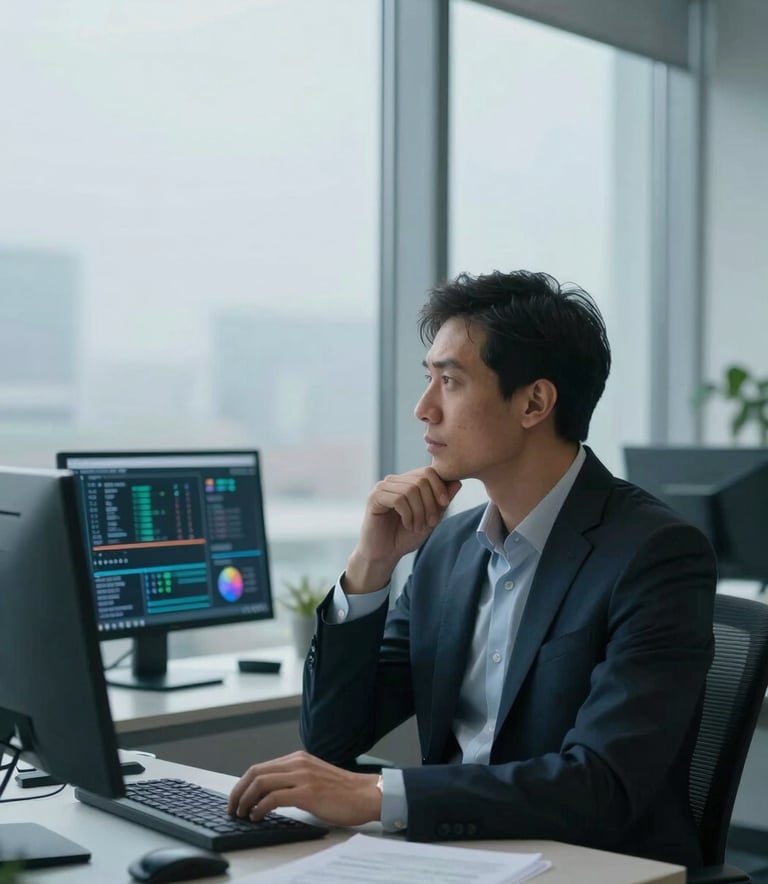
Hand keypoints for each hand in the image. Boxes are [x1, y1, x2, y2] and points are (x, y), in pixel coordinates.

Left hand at [227, 751, 380, 827]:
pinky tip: (257, 817)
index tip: (236, 799)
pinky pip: (274, 797)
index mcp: (298, 759)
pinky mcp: (308, 792)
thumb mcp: (314, 777)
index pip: (260, 767)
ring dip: (245, 800)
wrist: (366, 794)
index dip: (243, 784)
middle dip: (238, 791)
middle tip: (232, 808)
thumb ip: (295, 780)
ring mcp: (302, 776)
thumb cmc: (344, 791)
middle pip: (256, 772)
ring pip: (261, 782)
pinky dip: (260, 807)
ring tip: (241, 814)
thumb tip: (270, 795)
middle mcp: (298, 763)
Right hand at [344, 468, 461, 593]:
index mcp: (406, 481)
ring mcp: (382, 487)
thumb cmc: (405, 536)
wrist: (385, 554)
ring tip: (417, 527)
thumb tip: (458, 482)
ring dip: (419, 512)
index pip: (428, 471)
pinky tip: (407, 525)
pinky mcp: (374, 497)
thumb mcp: (431, 518)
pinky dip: (408, 515)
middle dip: (431, 503)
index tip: (445, 504)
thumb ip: (442, 501)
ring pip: (411, 490)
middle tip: (431, 522)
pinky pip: (399, 499)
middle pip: (421, 479)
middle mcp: (394, 481)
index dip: (440, 486)